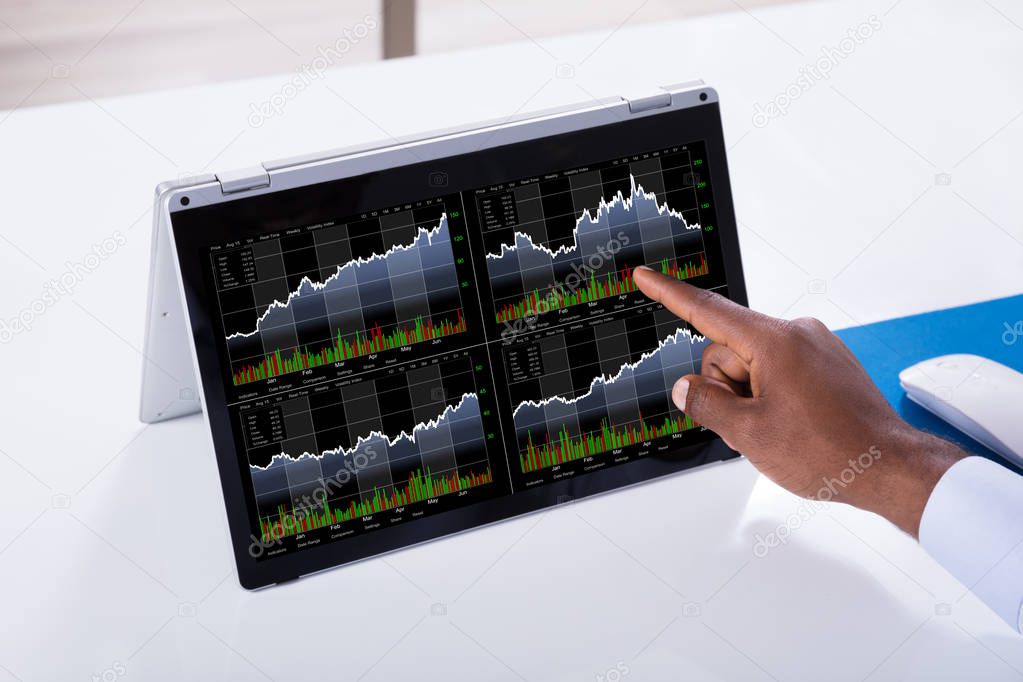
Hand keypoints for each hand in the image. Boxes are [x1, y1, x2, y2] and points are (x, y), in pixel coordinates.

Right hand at [633, 267, 964, 536]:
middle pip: (727, 350)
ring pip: (752, 365)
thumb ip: (706, 405)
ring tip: (779, 429)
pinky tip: (792, 425)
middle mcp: (797, 334)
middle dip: (726, 387)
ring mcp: (815, 347)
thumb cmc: (833, 451)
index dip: (669, 294)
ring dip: (750, 397)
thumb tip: (688, 390)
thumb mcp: (749, 434)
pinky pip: (778, 371)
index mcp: (775, 341)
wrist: (889, 468)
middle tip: (752, 424)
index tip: (645, 276)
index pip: (708, 311)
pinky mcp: (826, 364)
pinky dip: (771, 396)